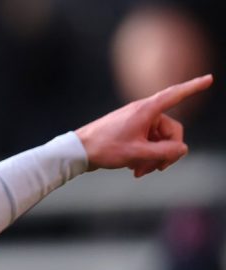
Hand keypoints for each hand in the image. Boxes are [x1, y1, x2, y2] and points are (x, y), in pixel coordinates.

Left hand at [75, 74, 212, 177]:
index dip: (194, 87)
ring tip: (139, 172)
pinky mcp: (130, 131)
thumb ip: (165, 152)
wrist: (77, 152)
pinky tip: (134, 169)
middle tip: (156, 169)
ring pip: (158, 140)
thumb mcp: (138, 153)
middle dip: (166, 152)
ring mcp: (136, 122)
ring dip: (153, 158)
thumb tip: (182, 149)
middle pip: (171, 131)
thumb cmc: (105, 149)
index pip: (175, 95)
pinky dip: (144, 156)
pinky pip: (147, 142)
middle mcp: (143, 112)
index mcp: (146, 110)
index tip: (210, 79)